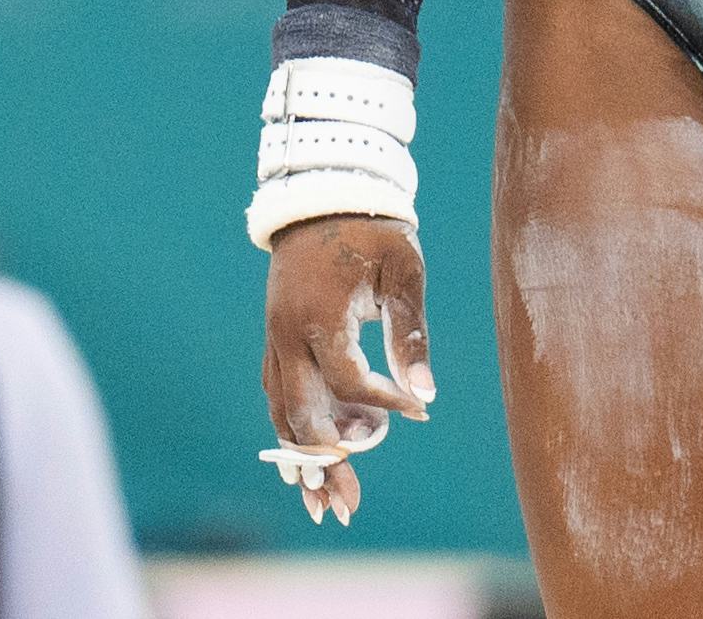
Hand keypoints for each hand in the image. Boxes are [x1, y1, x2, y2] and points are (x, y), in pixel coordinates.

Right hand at [259, 213, 433, 524]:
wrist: (324, 194)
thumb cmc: (372, 231)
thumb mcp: (402, 270)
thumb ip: (410, 331)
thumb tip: (427, 393)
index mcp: (319, 318)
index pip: (348, 383)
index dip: (384, 405)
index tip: (418, 412)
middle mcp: (287, 336)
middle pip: (300, 418)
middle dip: (326, 465)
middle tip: (348, 507)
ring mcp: (275, 339)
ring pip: (281, 414)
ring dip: (302, 460)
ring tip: (325, 504)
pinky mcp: (276, 339)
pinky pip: (278, 396)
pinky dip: (293, 430)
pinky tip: (309, 462)